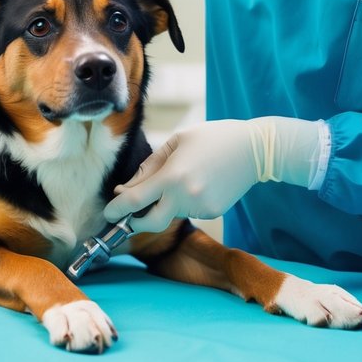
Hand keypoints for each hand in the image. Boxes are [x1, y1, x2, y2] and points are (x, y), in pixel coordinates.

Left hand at [104, 117, 322, 232]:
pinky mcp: (213, 212)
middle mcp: (185, 196)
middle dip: (135, 222)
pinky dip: (186, 200)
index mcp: (173, 176)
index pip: (134, 201)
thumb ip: (149, 167)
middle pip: (150, 223)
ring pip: (171, 213)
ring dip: (166, 202)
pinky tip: (201, 181)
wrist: (255, 149)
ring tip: (185, 174)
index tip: (107, 212)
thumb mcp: (177, 142)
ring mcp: (201, 207)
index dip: (116, 208)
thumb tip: (125, 189)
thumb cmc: (213, 137)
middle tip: (128, 214)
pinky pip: (189, 210)